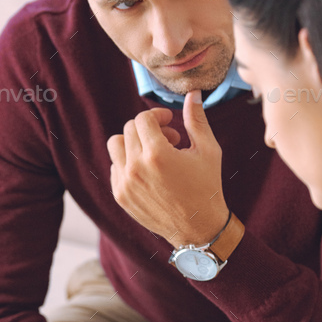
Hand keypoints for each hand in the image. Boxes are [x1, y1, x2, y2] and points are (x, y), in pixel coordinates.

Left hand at [107, 91, 228, 245]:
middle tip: (169, 141)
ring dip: (133, 143)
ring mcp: (125, 183)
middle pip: (129, 129)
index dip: (158, 116)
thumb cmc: (207, 188)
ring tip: (153, 153)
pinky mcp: (121, 196)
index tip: (170, 124)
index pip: (143, 118)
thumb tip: (193, 93)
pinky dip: (128, 163)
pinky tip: (148, 171)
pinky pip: (114, 167)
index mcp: (157, 154)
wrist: (198, 229)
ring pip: (115, 145)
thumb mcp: (207, 151)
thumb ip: (196, 119)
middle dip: (148, 129)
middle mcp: (136, 168)